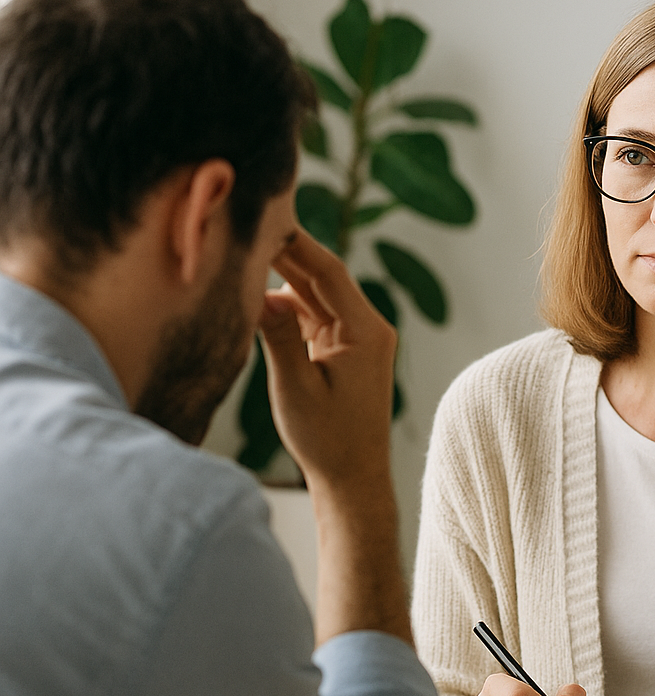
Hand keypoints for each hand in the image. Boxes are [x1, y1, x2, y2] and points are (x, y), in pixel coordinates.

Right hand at [259, 230, 396, 491]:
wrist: (352, 478)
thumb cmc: (327, 440)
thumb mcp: (296, 386)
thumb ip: (279, 336)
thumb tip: (262, 294)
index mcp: (366, 332)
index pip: (328, 272)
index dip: (296, 242)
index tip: (268, 216)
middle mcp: (368, 329)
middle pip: (324, 279)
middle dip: (286, 254)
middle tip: (248, 225)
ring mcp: (359, 340)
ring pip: (318, 297)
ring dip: (285, 280)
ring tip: (246, 255)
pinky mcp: (346, 352)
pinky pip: (316, 318)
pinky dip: (290, 309)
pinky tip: (259, 299)